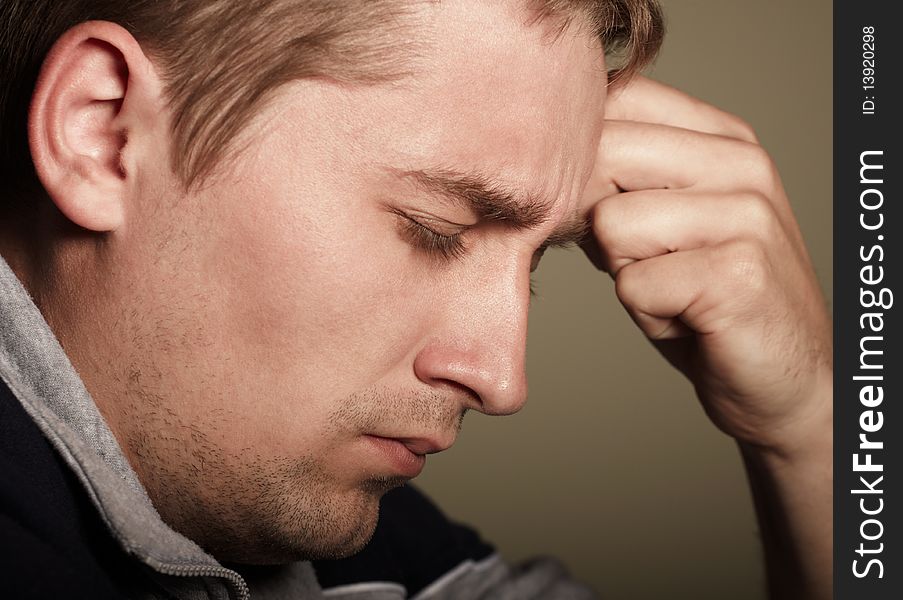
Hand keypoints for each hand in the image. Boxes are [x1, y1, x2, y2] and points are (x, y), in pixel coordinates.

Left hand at [579, 77, 831, 457]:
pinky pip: (633, 284)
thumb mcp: (661, 227)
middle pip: (604, 155)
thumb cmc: (709, 302)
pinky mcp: (738, 273)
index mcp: (724, 139)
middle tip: (643, 261)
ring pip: (611, 224)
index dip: (583, 157)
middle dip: (597, 220)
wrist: (786, 381)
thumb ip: (615, 185)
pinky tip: (688, 319)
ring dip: (626, 275)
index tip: (601, 206)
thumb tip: (543, 168)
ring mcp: (747, 215)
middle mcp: (742, 164)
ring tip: (672, 292)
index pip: (621, 101)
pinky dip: (647, 313)